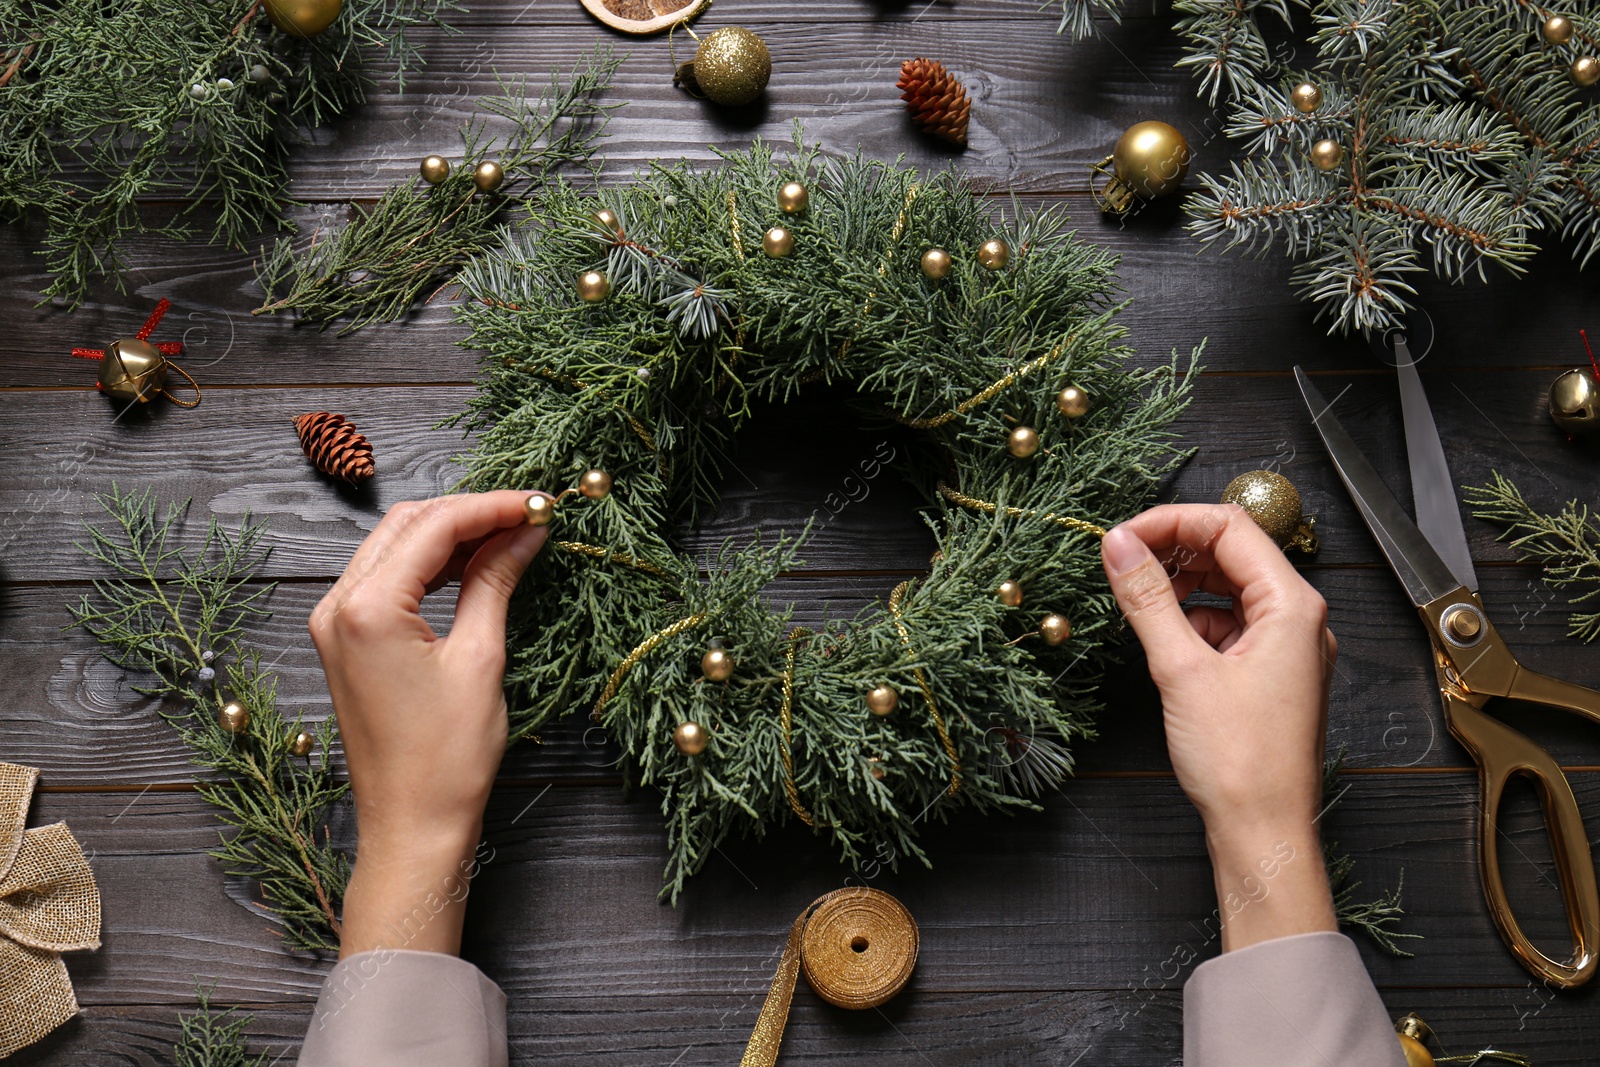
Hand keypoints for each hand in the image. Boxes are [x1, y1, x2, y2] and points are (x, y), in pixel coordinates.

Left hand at [309, 491, 547, 957]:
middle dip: (470, 513)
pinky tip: (473, 567)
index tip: (541, 503)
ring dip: (451, 536)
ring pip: (395, 547)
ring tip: (510, 537)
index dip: (491, 507)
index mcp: (366, 608)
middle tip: (530, 516)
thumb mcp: (480, 658)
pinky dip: (430, 566)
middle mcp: (337, 606)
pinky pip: (385, 579)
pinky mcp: (344, 642)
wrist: (411, 827)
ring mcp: (334, 624)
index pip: (435, 526)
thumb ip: (496, 582)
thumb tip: (526, 532)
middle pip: (408, 525)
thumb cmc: (446, 759)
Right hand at [1100, 503, 1338, 950]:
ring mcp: (1287, 648)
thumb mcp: (1181, 669)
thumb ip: (1148, 599)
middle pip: (1233, 552)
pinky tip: (1164, 637)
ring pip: (1229, 588)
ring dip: (1182, 584)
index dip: (1171, 522)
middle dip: (1175, 549)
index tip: (1122, 537)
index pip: (1230, 528)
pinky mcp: (1271, 674)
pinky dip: (1193, 620)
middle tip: (1122, 561)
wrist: (1263, 832)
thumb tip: (1119, 546)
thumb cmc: (1240, 762)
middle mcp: (1298, 620)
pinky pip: (1230, 624)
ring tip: (1137, 596)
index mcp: (1292, 606)